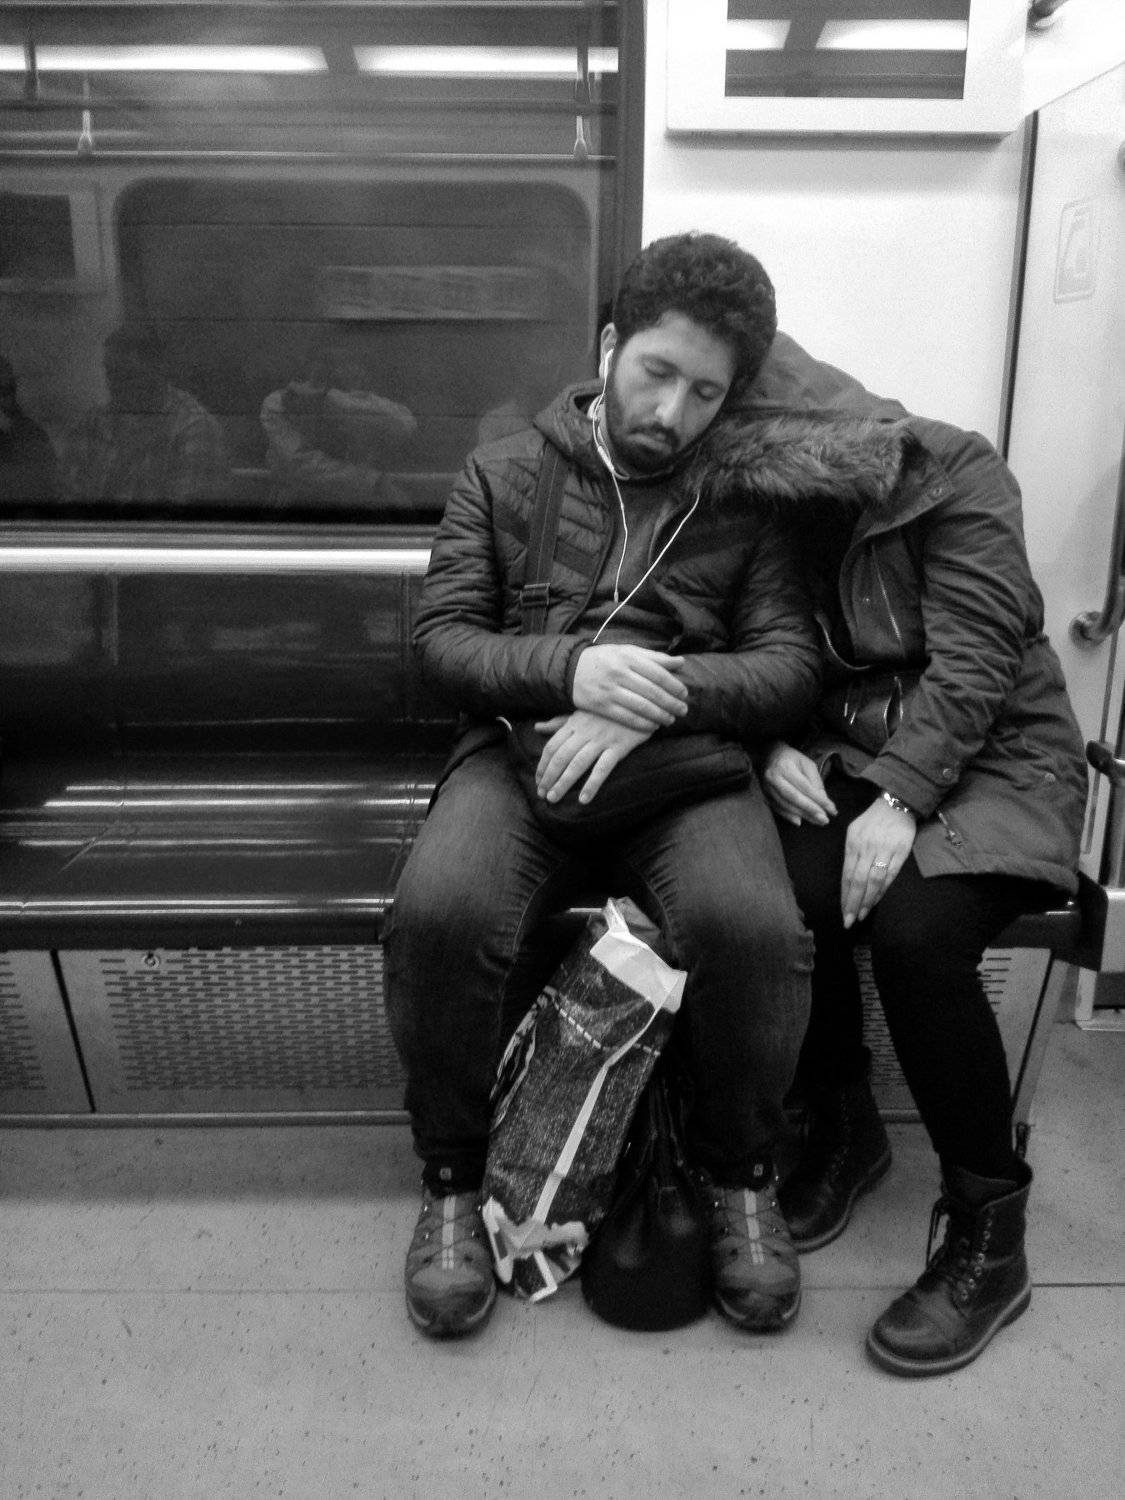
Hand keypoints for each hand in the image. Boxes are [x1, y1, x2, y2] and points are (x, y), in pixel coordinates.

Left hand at [533, 711, 650, 804]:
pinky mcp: (619, 747)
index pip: (552, 746)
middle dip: (548, 777)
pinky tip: (583, 799)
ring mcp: (602, 739)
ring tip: (553, 798)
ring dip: (563, 783)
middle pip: (560, 757)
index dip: (542, 765)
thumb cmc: (608, 711)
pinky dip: (592, 784)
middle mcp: (585, 731)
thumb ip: (559, 722)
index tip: (538, 780)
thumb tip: (537, 727)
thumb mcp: (582, 712)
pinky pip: (602, 768)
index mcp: (574, 723)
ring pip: (577, 764)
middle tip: (541, 794)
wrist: (640, 702)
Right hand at [571, 644, 688, 730]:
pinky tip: (653, 726)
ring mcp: (609, 690)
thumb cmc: (605, 659)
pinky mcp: (601, 706)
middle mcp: (619, 673)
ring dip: (660, 715)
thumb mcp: (627, 651)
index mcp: (627, 657)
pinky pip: (627, 718)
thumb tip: (680, 662)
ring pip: (641, 706)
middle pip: (652, 691)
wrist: (571, 669)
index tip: (684, 693)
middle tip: (683, 710)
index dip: (674, 685)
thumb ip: (653, 657)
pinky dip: (643, 724)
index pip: (658, 673)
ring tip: (671, 719)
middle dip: (671, 703)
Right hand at [762, 742, 836, 826]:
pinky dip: (789, 816)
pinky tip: (800, 821)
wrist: (769, 755)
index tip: (832, 809)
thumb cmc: (792, 759)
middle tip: (825, 820)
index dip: (819, 800)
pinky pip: (777, 808)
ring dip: (803, 815)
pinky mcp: (764, 795)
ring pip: (786, 805)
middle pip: (794, 798)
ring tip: (817, 821)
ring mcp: (767, 788)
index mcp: (785, 767)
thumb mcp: (807, 764)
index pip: (805, 787)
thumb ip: (815, 782)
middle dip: (811, 810)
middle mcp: (773, 778)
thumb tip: (823, 801)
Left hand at [841, 797, 917, 929]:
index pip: (846, 874)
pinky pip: (890, 875)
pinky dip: (882, 890)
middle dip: (852, 903)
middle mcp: (866, 848)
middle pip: (857, 880)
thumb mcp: (854, 831)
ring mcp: (884, 850)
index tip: (842, 911)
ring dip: (867, 900)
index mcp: (852, 843)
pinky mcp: (900, 852)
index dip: (844, 894)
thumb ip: (851, 853)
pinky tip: (876, 901)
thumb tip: (847, 878)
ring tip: (861, 915)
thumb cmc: (873, 820)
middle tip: (848, 921)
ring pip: (873, 880)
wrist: (896, 803)